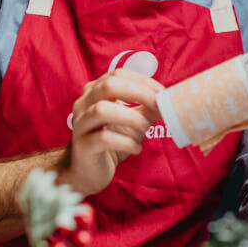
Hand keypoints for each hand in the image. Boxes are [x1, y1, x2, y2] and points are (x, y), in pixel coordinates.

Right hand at [63, 68, 162, 195]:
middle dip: (137, 93)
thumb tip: (168, 100)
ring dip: (130, 117)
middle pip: (108, 86)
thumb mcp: (133, 122)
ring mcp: (80, 124)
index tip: (162, 93)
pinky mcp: (82, 146)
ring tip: (145, 127)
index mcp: (94, 91)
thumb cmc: (112, 141)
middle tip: (157, 105)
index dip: (142, 81)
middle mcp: (83, 104)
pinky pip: (103, 138)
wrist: (89, 172)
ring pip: (101, 110)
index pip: (117, 74)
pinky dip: (126, 142)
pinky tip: (136, 148)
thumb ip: (147, 109)